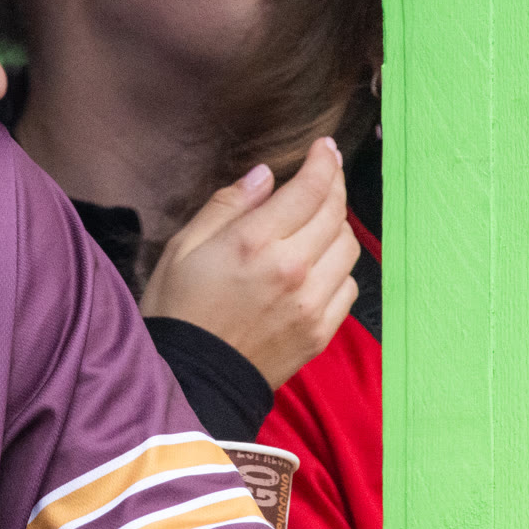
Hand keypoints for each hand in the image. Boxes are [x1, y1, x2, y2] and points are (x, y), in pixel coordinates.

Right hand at [140, 137, 358, 388]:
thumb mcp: (183, 247)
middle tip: (325, 173)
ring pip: (348, 248)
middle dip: (334, 185)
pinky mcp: (320, 331)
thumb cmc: (178, 311)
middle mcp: (291, 269)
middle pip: (335, 213)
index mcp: (253, 243)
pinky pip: (349, 287)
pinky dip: (340, 268)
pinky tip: (319, 265)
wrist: (190, 381)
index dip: (324, 161)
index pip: (310, 189)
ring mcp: (311, 303)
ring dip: (338, 226)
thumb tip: (265, 176)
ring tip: (318, 221)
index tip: (326, 147)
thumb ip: (227, 205)